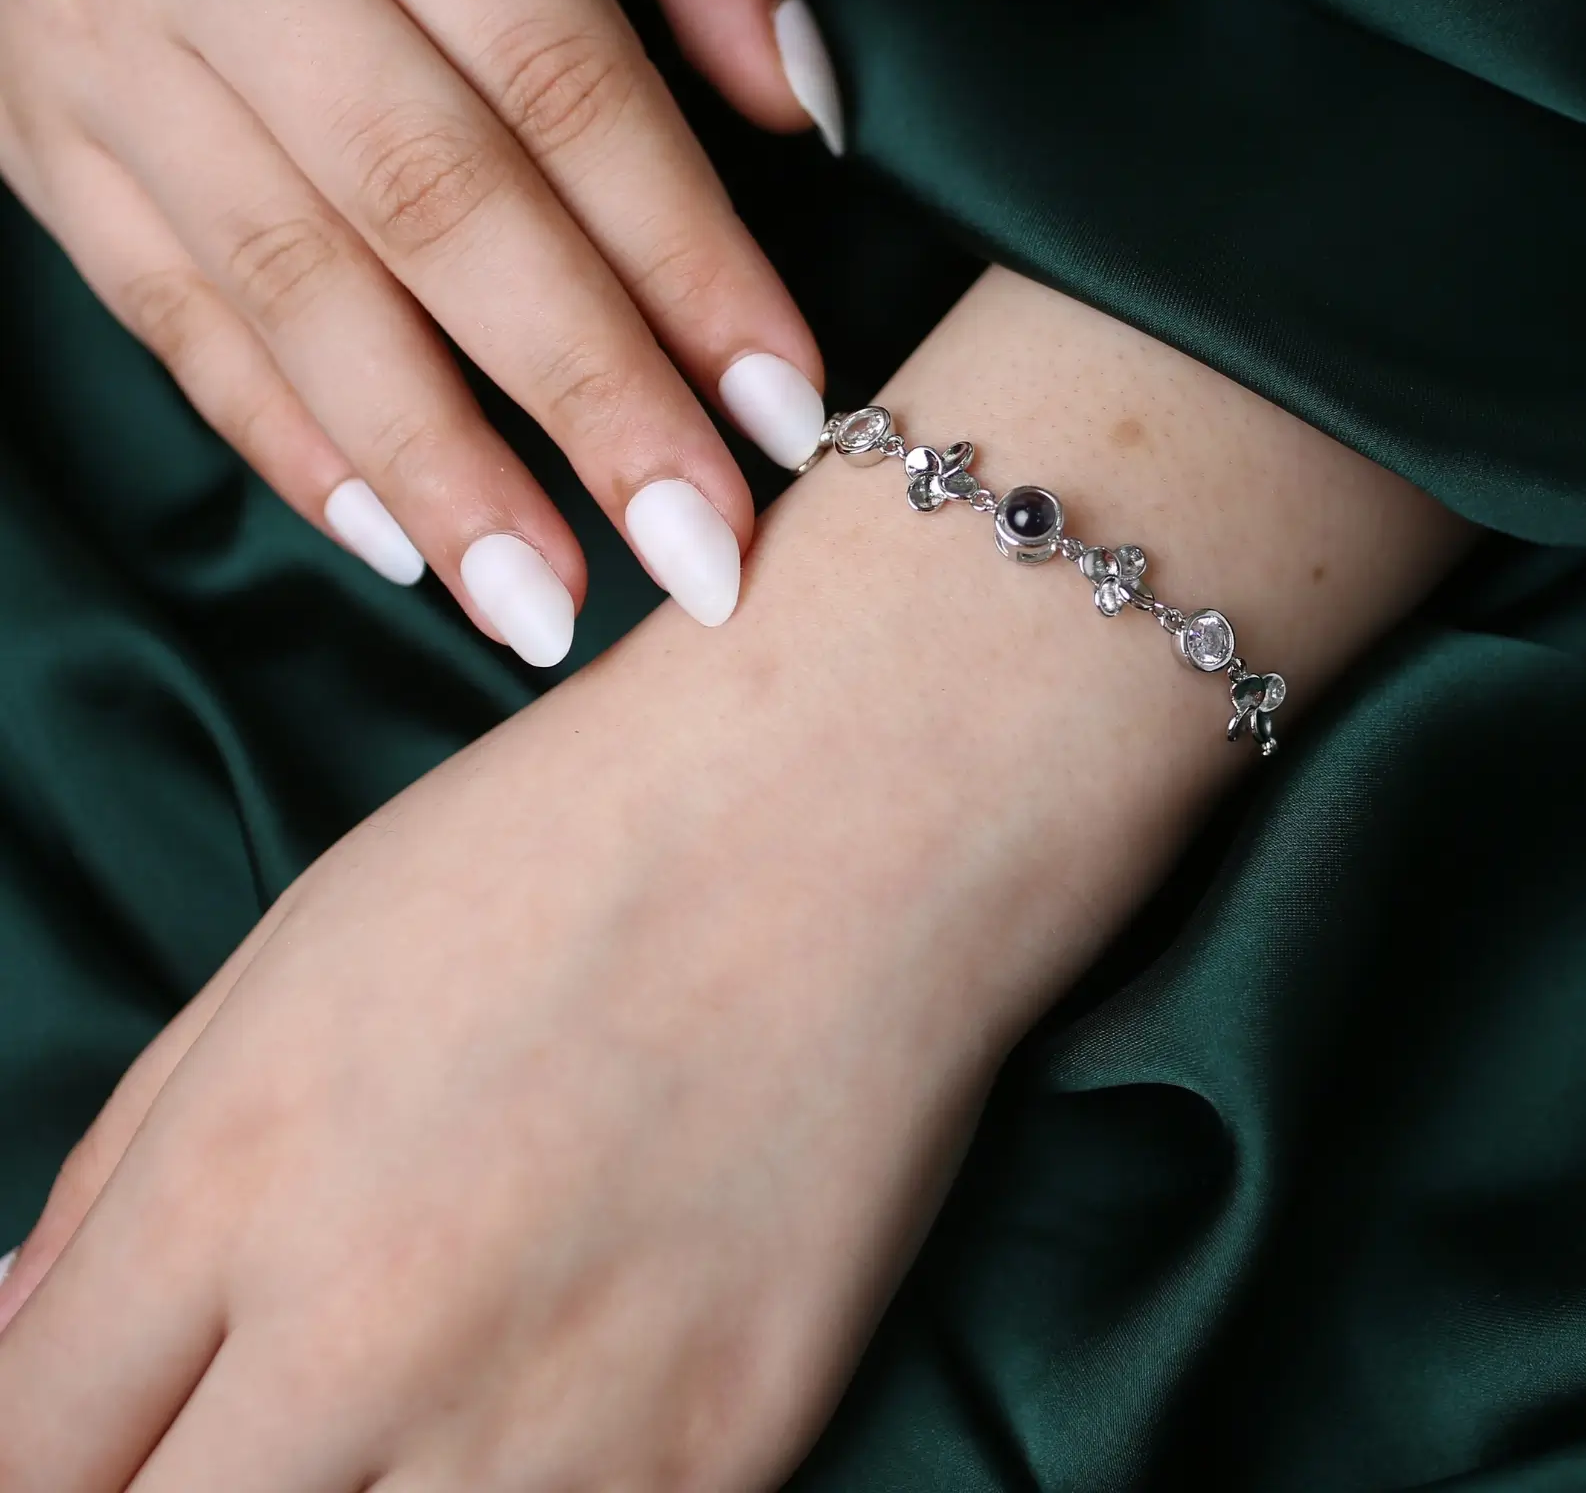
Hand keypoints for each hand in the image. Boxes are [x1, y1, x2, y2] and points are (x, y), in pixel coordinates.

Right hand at [0, 0, 844, 660]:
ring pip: (287, 285)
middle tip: (704, 555)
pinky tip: (400, 542)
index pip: (560, 78)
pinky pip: (170, 312)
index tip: (786, 407)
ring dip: (435, 464)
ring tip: (552, 607)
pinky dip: (289, 440)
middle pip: (429, 201)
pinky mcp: (36, 130)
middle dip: (581, 395)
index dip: (682, 257)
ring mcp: (95, 35)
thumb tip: (797, 109)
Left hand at [0, 270, 1477, 1488]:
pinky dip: (539, 1485)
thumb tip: (18, 1341)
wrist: (860, 804)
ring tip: (428, 1380)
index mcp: (232, 1184)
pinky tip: (558, 1382)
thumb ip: (134, 1173)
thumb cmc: (582, 836)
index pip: (26, 1456)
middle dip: (182, 1492)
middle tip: (258, 1428)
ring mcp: (555, 1411)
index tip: (104, 1445)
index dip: (47, 1471)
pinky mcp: (721, 1446)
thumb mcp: (305, 948)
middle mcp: (368, 1331)